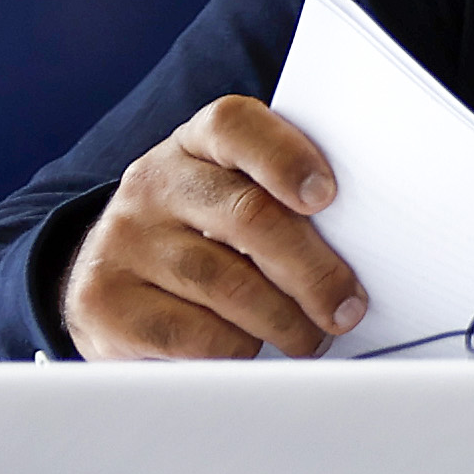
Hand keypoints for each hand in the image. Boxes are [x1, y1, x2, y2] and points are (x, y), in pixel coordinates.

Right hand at [69, 98, 362, 359]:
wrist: (108, 283)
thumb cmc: (204, 241)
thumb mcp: (238, 203)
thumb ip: (289, 206)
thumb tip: (370, 249)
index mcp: (195, 145)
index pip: (235, 126)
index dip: (285, 157)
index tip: (326, 197)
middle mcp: (152, 184)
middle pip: (249, 216)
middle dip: (314, 271)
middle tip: (346, 308)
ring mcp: (121, 240)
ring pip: (228, 284)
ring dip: (286, 321)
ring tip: (310, 337)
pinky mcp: (103, 300)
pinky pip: (193, 332)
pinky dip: (238, 347)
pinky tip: (250, 346)